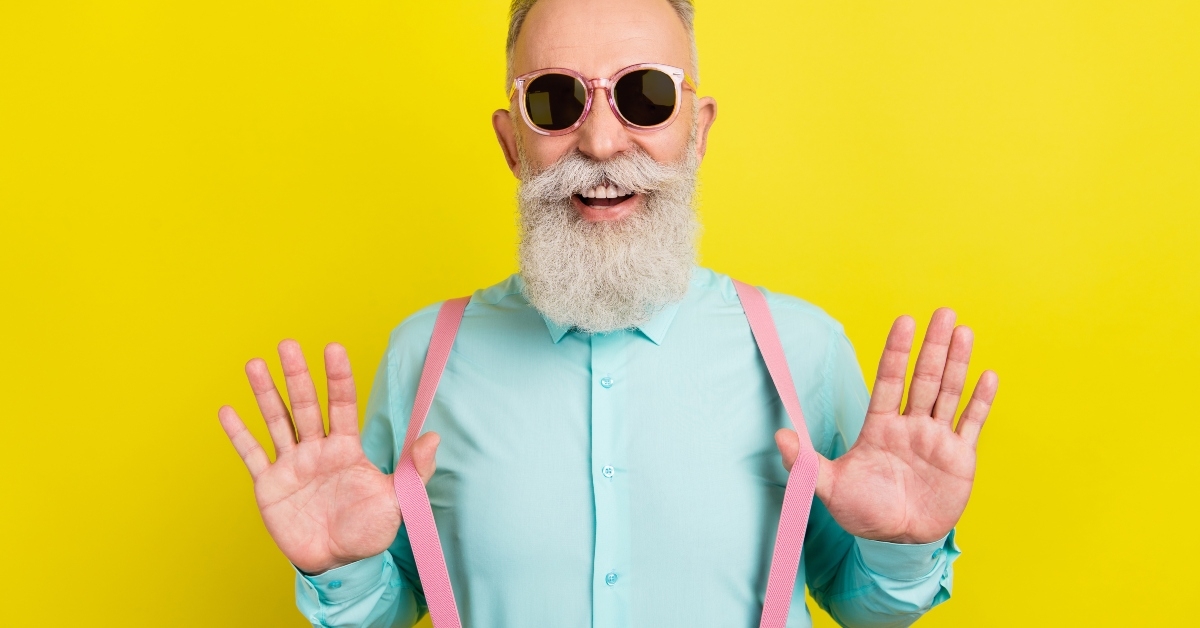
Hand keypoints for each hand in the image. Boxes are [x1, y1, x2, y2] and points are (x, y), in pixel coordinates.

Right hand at [218, 340, 439, 573]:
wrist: (338, 564)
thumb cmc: (369, 529)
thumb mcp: (398, 501)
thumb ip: (414, 470)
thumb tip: (435, 438)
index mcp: (346, 447)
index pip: (342, 404)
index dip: (338, 378)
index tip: (333, 348)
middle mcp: (317, 449)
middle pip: (305, 405)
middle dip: (297, 375)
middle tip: (288, 344)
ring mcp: (291, 464)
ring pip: (276, 421)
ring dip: (265, 394)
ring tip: (255, 363)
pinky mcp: (269, 484)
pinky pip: (252, 454)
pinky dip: (239, 434)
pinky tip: (227, 410)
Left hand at [776, 309, 997, 543]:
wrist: (896, 541)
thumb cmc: (861, 511)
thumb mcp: (828, 487)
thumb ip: (805, 461)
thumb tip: (779, 436)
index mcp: (880, 426)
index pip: (889, 381)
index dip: (897, 352)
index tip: (905, 321)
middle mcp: (910, 425)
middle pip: (923, 378)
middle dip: (933, 346)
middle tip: (943, 312)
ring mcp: (936, 439)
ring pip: (949, 393)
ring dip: (958, 363)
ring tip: (965, 331)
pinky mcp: (960, 458)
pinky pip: (972, 424)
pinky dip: (981, 401)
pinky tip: (989, 375)